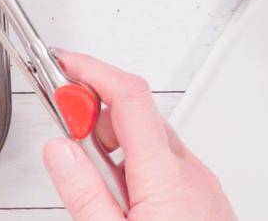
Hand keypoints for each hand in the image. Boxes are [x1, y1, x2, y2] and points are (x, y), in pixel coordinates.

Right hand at [42, 51, 235, 220]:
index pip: (129, 96)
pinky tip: (120, 200)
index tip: (61, 64)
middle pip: (139, 117)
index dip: (92, 70)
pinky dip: (136, 167)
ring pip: (152, 143)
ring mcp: (204, 189)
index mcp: (167, 177)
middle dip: (96, 114)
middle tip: (63, 128)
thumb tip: (60, 149)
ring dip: (115, 145)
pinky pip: (167, 167)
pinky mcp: (207, 204)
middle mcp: (192, 175)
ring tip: (91, 182)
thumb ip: (84, 193)